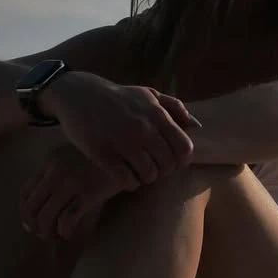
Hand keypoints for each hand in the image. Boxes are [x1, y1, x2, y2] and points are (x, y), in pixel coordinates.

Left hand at [19, 143, 119, 241]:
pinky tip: (70, 234)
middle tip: (43, 234)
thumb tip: (45, 202)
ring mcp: (73, 181)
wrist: (133, 152)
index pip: (26, 191)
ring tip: (56, 237)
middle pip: (33, 206)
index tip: (31, 223)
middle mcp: (57, 170)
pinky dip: (65, 231)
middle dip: (34, 225)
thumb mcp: (77, 156)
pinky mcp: (90, 192)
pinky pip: (67, 219)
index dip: (25, 212)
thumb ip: (61, 171)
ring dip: (48, 232)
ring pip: (47, 216)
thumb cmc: (106, 157)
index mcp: (52, 160)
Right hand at [42, 71, 197, 191]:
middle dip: (164, 171)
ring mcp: (122, 142)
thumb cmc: (120, 97)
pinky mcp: (102, 153)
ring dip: (147, 178)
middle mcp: (143, 129)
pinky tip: (126, 177)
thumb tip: (196, 126)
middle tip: (155, 168)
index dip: (182, 160)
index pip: (184, 147)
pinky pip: (125, 180)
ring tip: (140, 172)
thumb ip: (176, 107)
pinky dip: (130, 183)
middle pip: (168, 164)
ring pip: (149, 175)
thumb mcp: (150, 94)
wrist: (81, 95)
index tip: (173, 162)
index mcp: (157, 115)